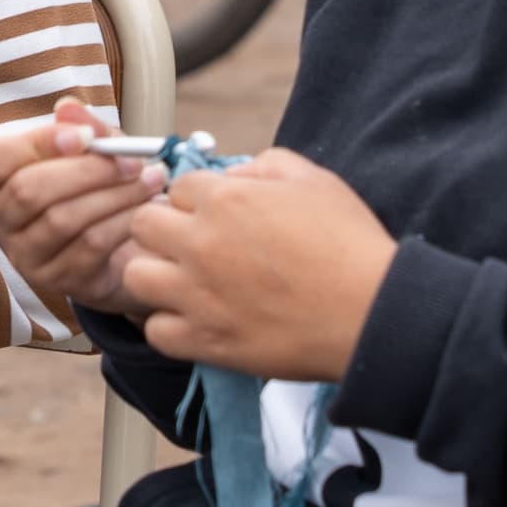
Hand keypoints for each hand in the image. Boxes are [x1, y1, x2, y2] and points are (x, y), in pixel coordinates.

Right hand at [0, 97, 166, 316]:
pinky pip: (89, 248)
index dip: (38, 143)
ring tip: (152, 180)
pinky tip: (147, 210)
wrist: (124, 247)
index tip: (86, 137)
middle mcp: (2, 221)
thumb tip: (67, 107)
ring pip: (62, 220)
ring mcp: (25, 256)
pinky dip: (123, 223)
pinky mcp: (56, 282)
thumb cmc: (98, 189)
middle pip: (29, 190)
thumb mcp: (95, 151)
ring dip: (115, 196)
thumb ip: (83, 128)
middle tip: (132, 162)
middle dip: (87, 171)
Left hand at [124, 151, 395, 381]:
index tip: (216, 215)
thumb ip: (263, 166)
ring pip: (136, 275)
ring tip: (184, 282)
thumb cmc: (349, 243)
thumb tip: (231, 176)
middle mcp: (201, 243)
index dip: (197, 199)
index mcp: (226, 198)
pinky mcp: (205, 340)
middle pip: (142, 224)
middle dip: (164, 229)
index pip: (178, 186)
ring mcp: (197, 294)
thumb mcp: (313, 180)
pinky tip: (194, 318)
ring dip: (156, 274)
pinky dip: (169, 325)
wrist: (371, 313)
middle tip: (192, 244)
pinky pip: (155, 331)